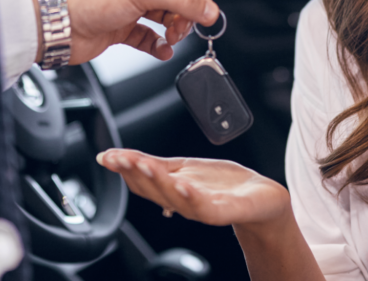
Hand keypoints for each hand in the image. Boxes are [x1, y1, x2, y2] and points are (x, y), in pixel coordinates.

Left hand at [55, 0, 218, 64]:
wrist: (57, 26)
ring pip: (163, 17)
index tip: (209, 15)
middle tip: (185, 29)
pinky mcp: (119, 26)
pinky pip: (148, 35)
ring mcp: (126, 4)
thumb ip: (180, 0)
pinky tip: (162, 50)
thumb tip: (208, 8)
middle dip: (183, 15)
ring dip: (172, 30)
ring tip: (172, 38)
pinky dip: (158, 44)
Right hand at [96, 148, 290, 227]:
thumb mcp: (181, 168)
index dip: (122, 168)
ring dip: (157, 181)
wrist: (260, 198)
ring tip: (143, 165)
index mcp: (170, 192)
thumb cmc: (222, 184)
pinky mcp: (224, 212)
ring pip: (173, 198)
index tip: (107, 156)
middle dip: (134, 173)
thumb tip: (116, 156)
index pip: (141, 182)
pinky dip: (190, 196)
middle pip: (152, 191)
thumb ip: (152, 164)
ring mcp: (202, 209)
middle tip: (120, 158)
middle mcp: (182, 203)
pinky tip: (181, 183)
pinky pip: (203, 207)